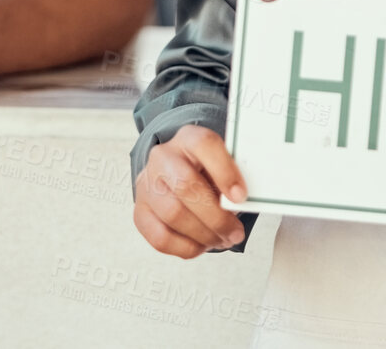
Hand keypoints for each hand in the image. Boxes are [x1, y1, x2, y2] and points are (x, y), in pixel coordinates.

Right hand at [133, 125, 248, 258]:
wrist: (174, 175)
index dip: (224, 171)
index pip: (204, 145)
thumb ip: (233, 177)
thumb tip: (245, 201)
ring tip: (221, 240)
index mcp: (188, 138)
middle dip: (216, 216)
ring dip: (204, 235)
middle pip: (186, 185)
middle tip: (235, 233)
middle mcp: (163, 157)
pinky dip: (186, 248)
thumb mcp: (222, 164)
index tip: (241, 197)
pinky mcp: (140, 213)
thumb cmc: (206, 173)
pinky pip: (160, 238)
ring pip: (173, 214)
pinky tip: (202, 245)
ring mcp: (147, 185)